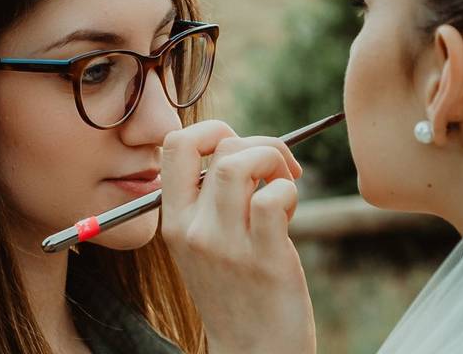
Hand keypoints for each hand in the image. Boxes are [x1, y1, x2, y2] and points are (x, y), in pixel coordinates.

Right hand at [161, 120, 315, 353]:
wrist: (254, 351)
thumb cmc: (238, 289)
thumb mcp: (204, 244)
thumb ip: (209, 200)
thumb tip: (239, 146)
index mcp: (173, 220)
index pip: (174, 145)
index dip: (211, 131)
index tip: (237, 148)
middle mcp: (192, 228)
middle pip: (217, 146)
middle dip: (255, 141)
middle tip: (273, 167)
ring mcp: (225, 243)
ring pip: (241, 162)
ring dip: (274, 161)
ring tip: (284, 186)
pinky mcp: (262, 257)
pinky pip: (273, 196)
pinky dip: (289, 191)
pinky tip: (290, 212)